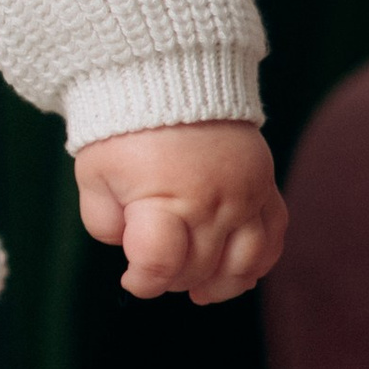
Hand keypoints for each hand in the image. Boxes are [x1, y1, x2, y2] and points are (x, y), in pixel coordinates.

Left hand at [74, 120, 286, 302]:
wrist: (172, 78)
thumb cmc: (125, 128)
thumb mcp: (95, 173)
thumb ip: (103, 220)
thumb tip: (128, 248)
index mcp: (165, 198)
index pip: (159, 264)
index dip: (142, 281)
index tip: (131, 278)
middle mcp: (212, 202)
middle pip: (199, 268)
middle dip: (173, 279)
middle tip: (157, 269)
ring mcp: (245, 196)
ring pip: (244, 263)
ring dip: (220, 284)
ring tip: (199, 290)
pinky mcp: (265, 187)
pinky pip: (273, 238)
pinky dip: (258, 262)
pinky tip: (237, 272)